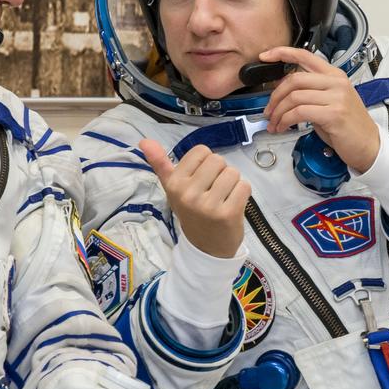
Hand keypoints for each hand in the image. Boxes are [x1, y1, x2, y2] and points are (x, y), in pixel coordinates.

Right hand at [140, 140, 250, 257]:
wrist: (205, 248)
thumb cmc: (191, 212)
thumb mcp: (173, 189)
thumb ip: (160, 164)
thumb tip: (144, 140)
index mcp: (174, 184)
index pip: (201, 151)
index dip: (204, 163)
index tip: (200, 180)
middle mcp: (189, 193)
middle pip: (218, 160)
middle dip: (219, 172)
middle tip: (213, 191)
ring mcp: (208, 205)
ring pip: (233, 172)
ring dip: (232, 183)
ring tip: (223, 198)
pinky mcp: (228, 214)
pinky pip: (244, 186)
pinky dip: (242, 193)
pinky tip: (232, 205)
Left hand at [259, 46, 380, 172]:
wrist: (368, 145)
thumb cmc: (346, 125)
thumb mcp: (329, 101)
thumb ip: (310, 91)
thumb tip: (282, 89)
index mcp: (334, 75)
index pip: (305, 55)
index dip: (282, 53)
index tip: (265, 56)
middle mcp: (336, 82)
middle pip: (294, 79)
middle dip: (275, 96)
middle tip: (268, 111)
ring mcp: (336, 97)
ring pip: (294, 97)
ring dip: (278, 112)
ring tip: (274, 124)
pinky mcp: (333, 114)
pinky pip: (299, 112)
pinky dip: (285, 121)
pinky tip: (282, 128)